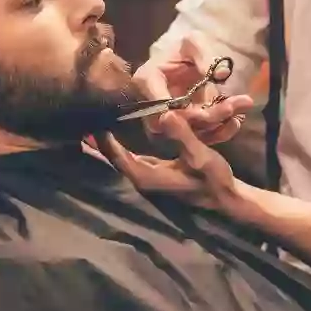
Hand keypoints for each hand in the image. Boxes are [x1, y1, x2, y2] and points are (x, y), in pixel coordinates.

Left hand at [101, 112, 240, 211]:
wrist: (225, 196)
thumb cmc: (214, 178)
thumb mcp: (201, 155)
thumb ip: (183, 136)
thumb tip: (165, 114)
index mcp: (148, 176)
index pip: (117, 157)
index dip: (103, 141)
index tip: (93, 119)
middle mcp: (143, 179)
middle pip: (112, 159)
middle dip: (97, 142)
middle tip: (84, 118)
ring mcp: (148, 177)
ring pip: (120, 159)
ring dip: (106, 145)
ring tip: (92, 125)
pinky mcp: (155, 173)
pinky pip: (129, 158)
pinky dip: (118, 148)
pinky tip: (114, 136)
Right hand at [134, 33, 251, 144]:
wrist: (186, 62)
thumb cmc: (184, 49)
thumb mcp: (193, 42)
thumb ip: (202, 54)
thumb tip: (222, 73)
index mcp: (147, 80)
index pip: (160, 104)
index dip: (182, 112)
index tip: (208, 107)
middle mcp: (152, 107)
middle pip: (178, 123)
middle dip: (208, 117)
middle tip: (232, 106)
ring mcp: (168, 121)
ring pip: (191, 134)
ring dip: (218, 126)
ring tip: (239, 111)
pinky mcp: (185, 129)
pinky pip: (201, 138)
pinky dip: (220, 133)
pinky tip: (236, 121)